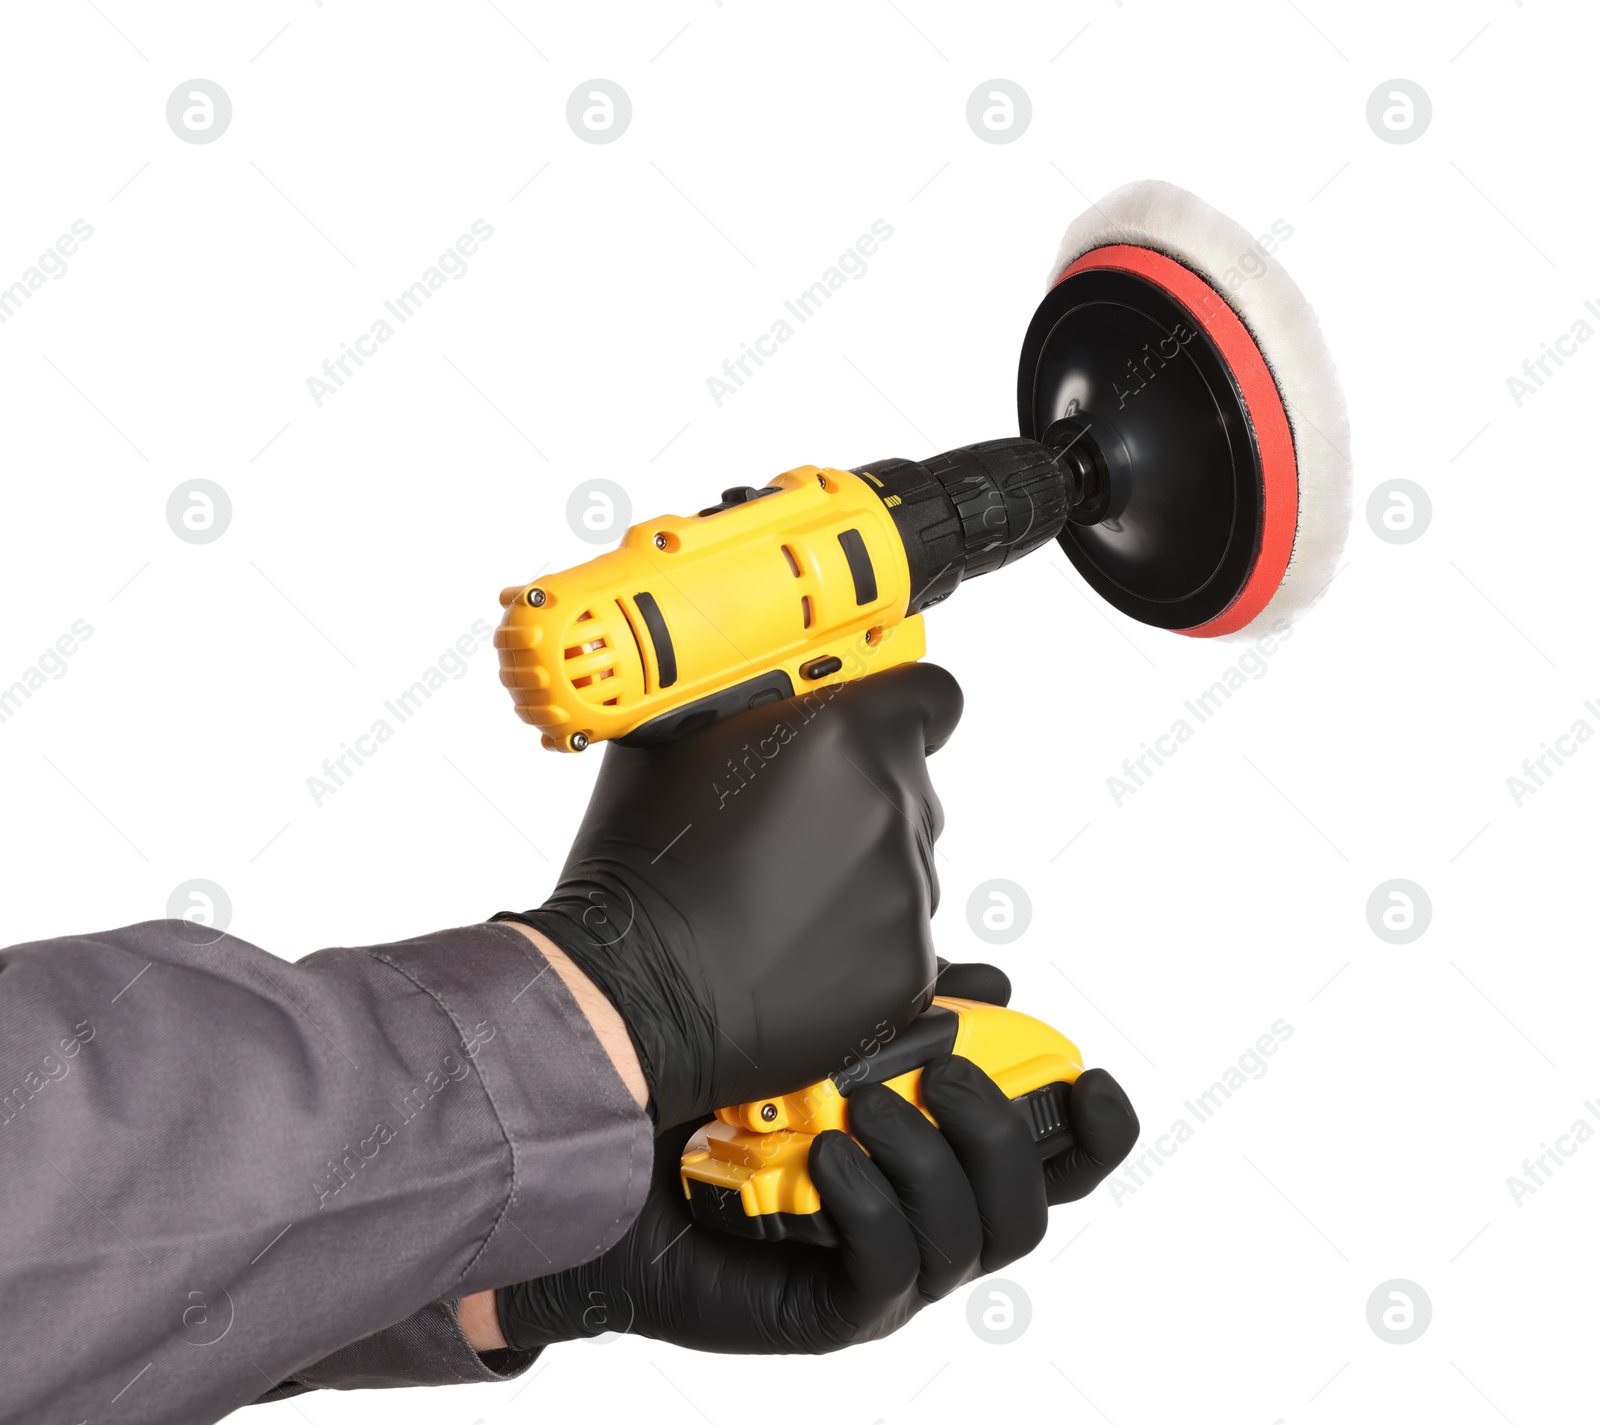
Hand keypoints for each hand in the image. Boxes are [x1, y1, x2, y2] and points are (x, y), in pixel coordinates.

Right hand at [494, 662, 961, 1126]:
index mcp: (845, 732)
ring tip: (779, 900)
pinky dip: (861, 945)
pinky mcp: (908, 965)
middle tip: (790, 837)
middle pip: (911, 788)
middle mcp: (889, 804)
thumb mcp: (679, 740)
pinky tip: (793, 948)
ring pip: (906, 866)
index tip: (889, 727)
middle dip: (862, 803)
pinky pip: (903, 939)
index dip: (908, 711)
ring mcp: (905, 889)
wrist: (630, 987)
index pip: (933, 697)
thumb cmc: (642, 866)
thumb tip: (781, 694)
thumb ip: (759, 706)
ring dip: (860, 875)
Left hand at [495, 966, 1138, 1353]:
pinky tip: (827, 1159)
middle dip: (1005, 1138)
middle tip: (948, 1075)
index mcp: (937, 1152)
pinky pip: (888, 1280)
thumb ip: (907, 1007)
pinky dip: (874, 1211)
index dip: (1095, 1129)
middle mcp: (922, 1215)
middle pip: (1028, 1209)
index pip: (1054, 1158)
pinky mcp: (825, 1312)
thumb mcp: (821, 1026)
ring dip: (932, 1163)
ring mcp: (878, 1270)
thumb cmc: (714, 1087)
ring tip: (865, 1108)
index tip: (1092, 1079)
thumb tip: (995, 980)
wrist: (601, 1152)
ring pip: (968, 1245)